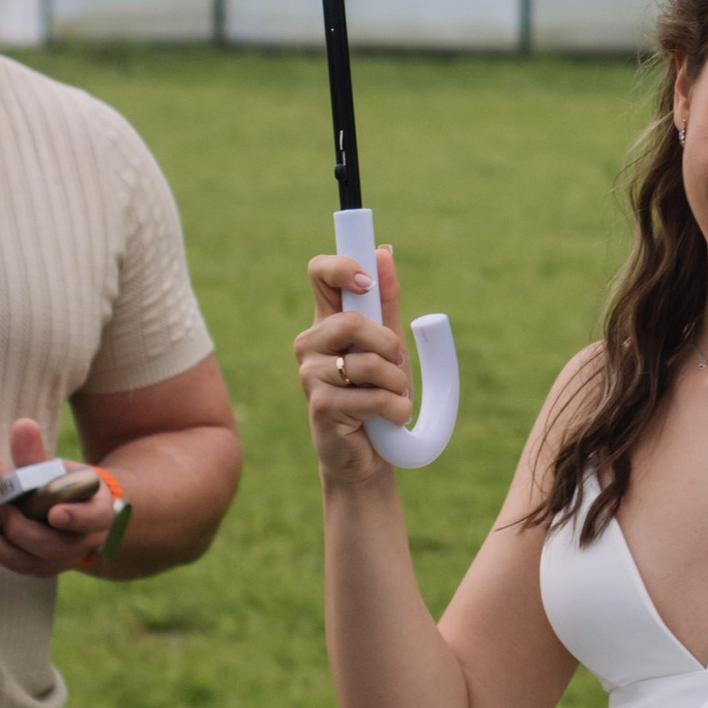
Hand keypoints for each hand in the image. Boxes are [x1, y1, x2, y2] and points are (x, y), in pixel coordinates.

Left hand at [0, 416, 121, 580]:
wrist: (75, 511)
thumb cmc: (66, 484)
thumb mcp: (58, 467)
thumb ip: (38, 453)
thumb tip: (22, 425)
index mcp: (99, 513)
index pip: (93, 519)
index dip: (76, 518)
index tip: (55, 513)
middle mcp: (83, 543)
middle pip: (55, 545)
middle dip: (23, 528)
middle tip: (0, 507)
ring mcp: (61, 561)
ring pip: (29, 560)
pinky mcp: (39, 567)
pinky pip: (13, 562)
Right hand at [297, 244, 411, 482]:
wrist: (370, 454)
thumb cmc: (378, 395)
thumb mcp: (388, 345)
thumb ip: (386, 302)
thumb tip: (385, 253)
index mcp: (326, 322)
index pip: (319, 274)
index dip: (341, 267)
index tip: (366, 281)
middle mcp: (310, 344)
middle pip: (350, 321)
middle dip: (388, 344)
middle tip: (397, 366)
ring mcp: (310, 375)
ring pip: (367, 362)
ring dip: (397, 383)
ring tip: (394, 397)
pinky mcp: (321, 406)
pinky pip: (374, 397)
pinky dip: (396, 408)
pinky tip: (389, 420)